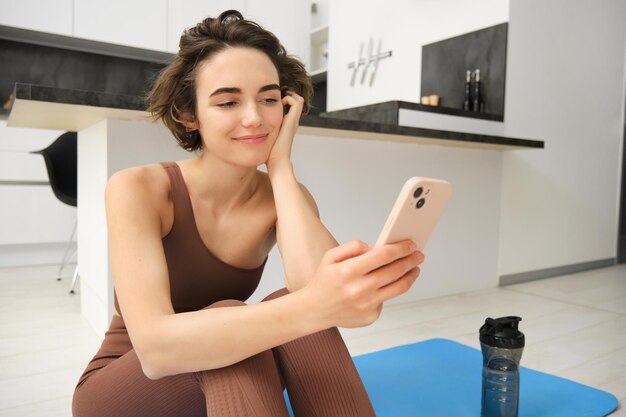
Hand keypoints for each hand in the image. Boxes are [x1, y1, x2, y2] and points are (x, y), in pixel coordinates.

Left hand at [265, 91, 303, 172]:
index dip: (280, 101)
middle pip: (295, 102)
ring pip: (298, 100)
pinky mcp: (293, 121)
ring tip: (276, 98)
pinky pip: (297, 102)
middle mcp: (292, 122)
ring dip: (288, 95)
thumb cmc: (269, 154)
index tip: (268, 101)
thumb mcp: (264, 139)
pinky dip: (289, 98)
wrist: (277, 161)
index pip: (289, 108)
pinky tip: (278, 102)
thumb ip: (260, 133)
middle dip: (284, 96)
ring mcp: (293, 121)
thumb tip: (248, 130)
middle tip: (272, 97)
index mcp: (286, 126)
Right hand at [302, 240, 423, 328]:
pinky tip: (388, 284)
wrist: (315, 310)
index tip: (410, 244)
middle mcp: (358, 290)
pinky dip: (390, 290)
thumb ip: (353, 247)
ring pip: (399, 287)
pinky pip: (387, 299)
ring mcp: (366, 305)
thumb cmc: (324, 281)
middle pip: (395, 271)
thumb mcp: (331, 256)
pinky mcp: (370, 317)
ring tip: (414, 268)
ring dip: (411, 275)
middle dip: (410, 260)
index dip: (400, 248)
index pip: (383, 256)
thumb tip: (376, 247)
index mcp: (348, 271)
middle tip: (418, 254)